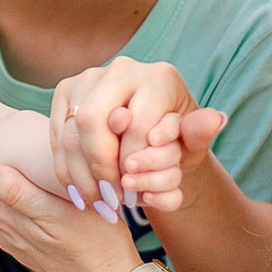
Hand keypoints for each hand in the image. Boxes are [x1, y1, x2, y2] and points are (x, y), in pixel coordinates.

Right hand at [50, 57, 205, 211]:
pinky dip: (66, 169)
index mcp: (158, 76)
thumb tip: (214, 120)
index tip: (136, 188)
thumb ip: (199, 133)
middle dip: (99, 166)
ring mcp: (88, 78)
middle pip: (91, 120)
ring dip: (81, 174)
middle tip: (112, 198)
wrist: (153, 132)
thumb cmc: (176, 139)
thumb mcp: (193, 141)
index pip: (135, 122)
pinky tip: (81, 193)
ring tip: (98, 203)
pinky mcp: (66, 93)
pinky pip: (57, 135)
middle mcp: (120, 69)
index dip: (133, 161)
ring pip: (69, 130)